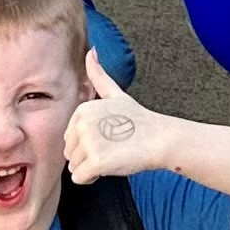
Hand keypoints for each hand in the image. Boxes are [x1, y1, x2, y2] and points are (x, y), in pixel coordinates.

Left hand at [62, 49, 173, 182]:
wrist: (160, 139)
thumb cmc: (139, 120)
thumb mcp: (115, 94)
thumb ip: (98, 75)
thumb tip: (91, 50)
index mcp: (82, 109)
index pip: (70, 137)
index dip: (88, 143)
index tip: (109, 137)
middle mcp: (82, 123)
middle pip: (69, 152)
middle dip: (88, 156)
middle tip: (112, 148)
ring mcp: (89, 142)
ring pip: (74, 167)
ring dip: (91, 168)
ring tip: (112, 156)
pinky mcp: (95, 161)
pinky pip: (79, 178)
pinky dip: (92, 178)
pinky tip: (110, 167)